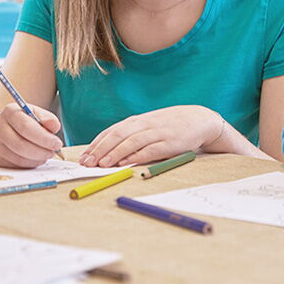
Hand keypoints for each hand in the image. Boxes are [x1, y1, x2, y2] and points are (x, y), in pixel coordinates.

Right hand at [0, 104, 62, 168]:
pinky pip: (16, 166)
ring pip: (19, 158)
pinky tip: (37, 158)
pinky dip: (31, 164)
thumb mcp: (36, 113)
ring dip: (38, 159)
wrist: (8, 126)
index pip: (26, 127)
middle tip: (54, 152)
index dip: (44, 138)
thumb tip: (54, 126)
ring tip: (46, 154)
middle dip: (42, 151)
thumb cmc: (25, 119)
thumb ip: (47, 118)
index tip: (57, 143)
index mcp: (9, 112)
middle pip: (21, 145)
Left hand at [79, 106, 221, 166]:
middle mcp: (144, 125)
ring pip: (131, 142)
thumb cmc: (170, 125)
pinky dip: (136, 156)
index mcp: (137, 121)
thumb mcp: (148, 125)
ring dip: (115, 153)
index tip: (84, 156)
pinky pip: (150, 150)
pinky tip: (126, 163)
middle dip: (100, 150)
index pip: (111, 131)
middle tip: (88, 162)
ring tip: (102, 164)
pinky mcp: (169, 143)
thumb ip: (132, 134)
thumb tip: (108, 150)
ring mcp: (157, 133)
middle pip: (117, 136)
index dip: (96, 144)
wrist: (198, 119)